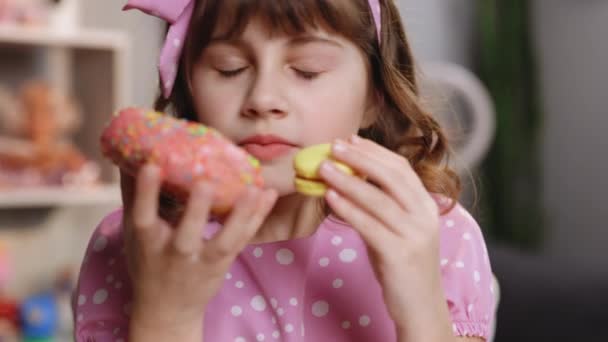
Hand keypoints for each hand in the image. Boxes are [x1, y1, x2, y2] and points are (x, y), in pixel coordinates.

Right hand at [120, 165, 276, 338]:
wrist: (167, 309)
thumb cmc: (148, 262)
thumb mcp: (134, 233)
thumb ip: (132, 196)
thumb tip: (126, 156)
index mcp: (148, 241)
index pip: (143, 216)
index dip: (145, 192)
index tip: (151, 166)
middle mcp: (175, 253)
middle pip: (186, 234)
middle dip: (196, 210)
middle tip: (205, 183)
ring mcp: (202, 260)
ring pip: (224, 241)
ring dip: (240, 215)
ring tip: (254, 189)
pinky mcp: (223, 262)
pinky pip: (243, 239)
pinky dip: (257, 217)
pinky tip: (268, 194)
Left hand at [319, 135, 452, 339]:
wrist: (420, 307)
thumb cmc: (403, 265)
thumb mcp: (396, 228)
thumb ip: (379, 205)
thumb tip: (346, 180)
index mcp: (426, 206)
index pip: (401, 168)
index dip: (374, 152)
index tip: (350, 140)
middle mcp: (425, 216)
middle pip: (392, 177)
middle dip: (361, 158)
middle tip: (334, 145)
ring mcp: (415, 235)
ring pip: (378, 199)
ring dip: (347, 180)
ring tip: (323, 168)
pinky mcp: (400, 254)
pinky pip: (369, 225)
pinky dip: (348, 208)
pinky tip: (330, 197)